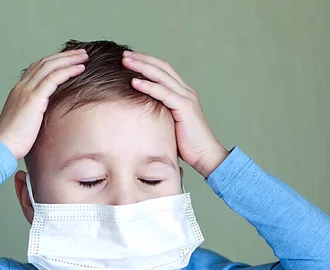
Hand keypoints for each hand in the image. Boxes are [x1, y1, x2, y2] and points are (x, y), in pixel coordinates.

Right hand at [0, 49, 88, 159]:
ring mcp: (26, 90)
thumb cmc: (14, 141)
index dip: (54, 61)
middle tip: (81, 52)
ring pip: (50, 66)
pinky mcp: (33, 98)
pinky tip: (80, 68)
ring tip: (84, 56)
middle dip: (64, 56)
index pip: (37, 68)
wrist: (3, 146)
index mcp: (19, 91)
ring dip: (69, 59)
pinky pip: (53, 78)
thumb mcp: (25, 122)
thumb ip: (35, 114)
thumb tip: (47, 117)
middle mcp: (22, 87)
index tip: (69, 60)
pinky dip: (68, 71)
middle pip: (45, 63)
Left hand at [121, 51, 229, 177]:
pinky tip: (134, 82)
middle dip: (142, 59)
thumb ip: (158, 113)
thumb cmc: (185, 144)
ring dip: (142, 67)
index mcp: (182, 93)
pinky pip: (163, 93)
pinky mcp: (185, 107)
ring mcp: (186, 97)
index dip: (146, 62)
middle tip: (124, 54)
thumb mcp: (168, 123)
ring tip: (126, 61)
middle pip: (162, 67)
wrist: (205, 155)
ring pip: (161, 76)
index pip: (163, 70)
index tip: (129, 59)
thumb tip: (138, 114)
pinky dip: (148, 86)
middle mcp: (185, 91)